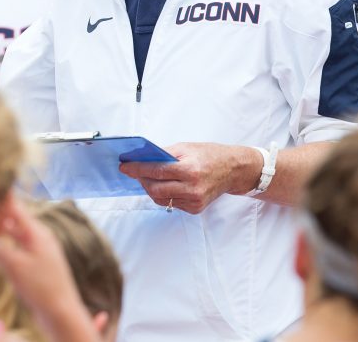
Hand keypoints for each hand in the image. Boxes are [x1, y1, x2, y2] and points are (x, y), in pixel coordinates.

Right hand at [0, 198, 98, 341]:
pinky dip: (9, 243)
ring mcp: (41, 251)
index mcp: (38, 233)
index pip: (17, 209)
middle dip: (1, 213)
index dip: (4, 199)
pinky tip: (0, 246)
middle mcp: (41, 238)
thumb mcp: (16, 267)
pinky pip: (21, 247)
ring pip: (19, 235)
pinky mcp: (40, 264)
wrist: (61, 312)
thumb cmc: (41, 288)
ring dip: (4, 229)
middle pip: (18, 220)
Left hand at [119, 142, 260, 213]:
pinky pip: (172, 204)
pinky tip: (166, 185)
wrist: (233, 170)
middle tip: (134, 172)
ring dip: (150, 188)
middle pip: (155, 189)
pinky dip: (164, 195)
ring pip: (161, 199)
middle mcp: (192, 188)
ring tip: (148, 178)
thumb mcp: (186, 148)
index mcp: (190, 169)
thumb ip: (164, 154)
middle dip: (141, 180)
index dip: (137, 169)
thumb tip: (142, 158)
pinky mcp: (195, 209)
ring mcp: (194, 201)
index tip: (125, 167)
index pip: (156, 171)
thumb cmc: (210, 155)